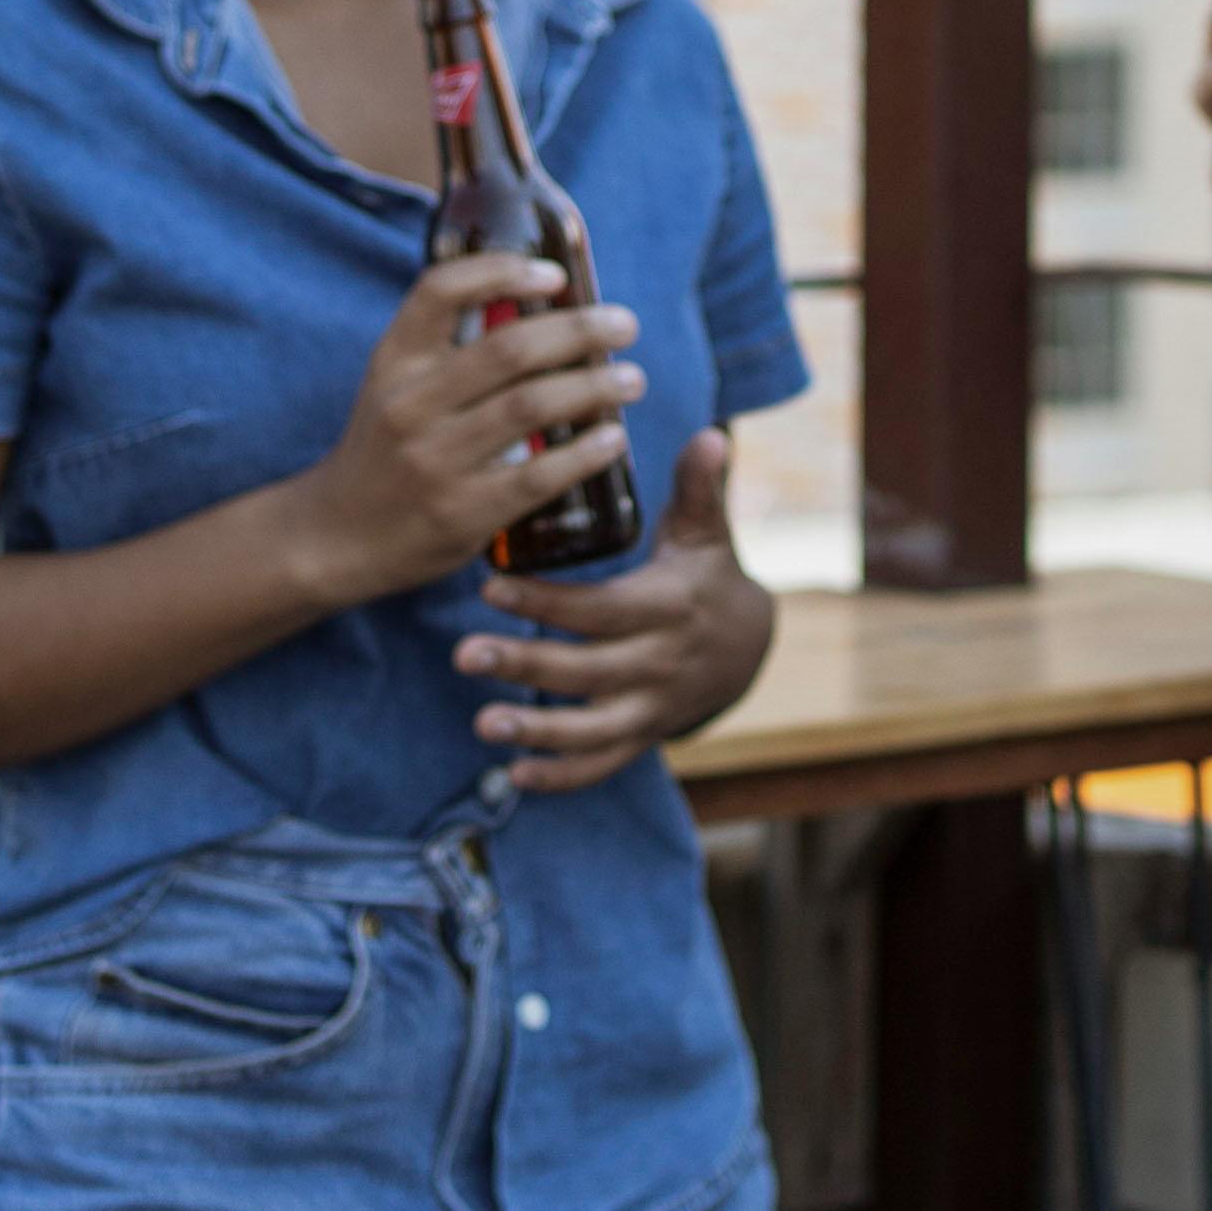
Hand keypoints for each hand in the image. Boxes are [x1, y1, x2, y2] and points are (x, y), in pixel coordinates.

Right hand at [281, 253, 644, 603]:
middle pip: (509, 349)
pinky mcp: (461, 513)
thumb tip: (544, 304)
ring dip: (595, 387)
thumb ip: (451, 348)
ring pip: (531, 407)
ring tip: (632, 379)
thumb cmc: (387, 447)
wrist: (337, 536)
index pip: (440, 290)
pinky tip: (614, 439)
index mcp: (394, 360)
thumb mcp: (396, 384)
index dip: (501, 271)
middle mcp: (410, 404)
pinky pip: (538, 475)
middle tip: (625, 325)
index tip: (555, 274)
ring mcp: (434, 461)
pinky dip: (585, 453)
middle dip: (580, 329)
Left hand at [456, 433, 768, 791]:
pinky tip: (513, 774)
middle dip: (524, 664)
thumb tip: (711, 434)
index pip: (602, 609)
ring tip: (483, 723)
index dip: (547, 602)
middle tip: (462, 654)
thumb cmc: (708, 575)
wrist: (749, 647)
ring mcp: (651, 707)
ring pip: (593, 729)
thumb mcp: (707, 532)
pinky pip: (603, 765)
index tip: (490, 585)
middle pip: (587, 671)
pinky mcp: (643, 736)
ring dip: (538, 730)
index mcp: (669, 607)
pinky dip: (562, 775)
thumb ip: (699, 487)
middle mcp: (660, 664)